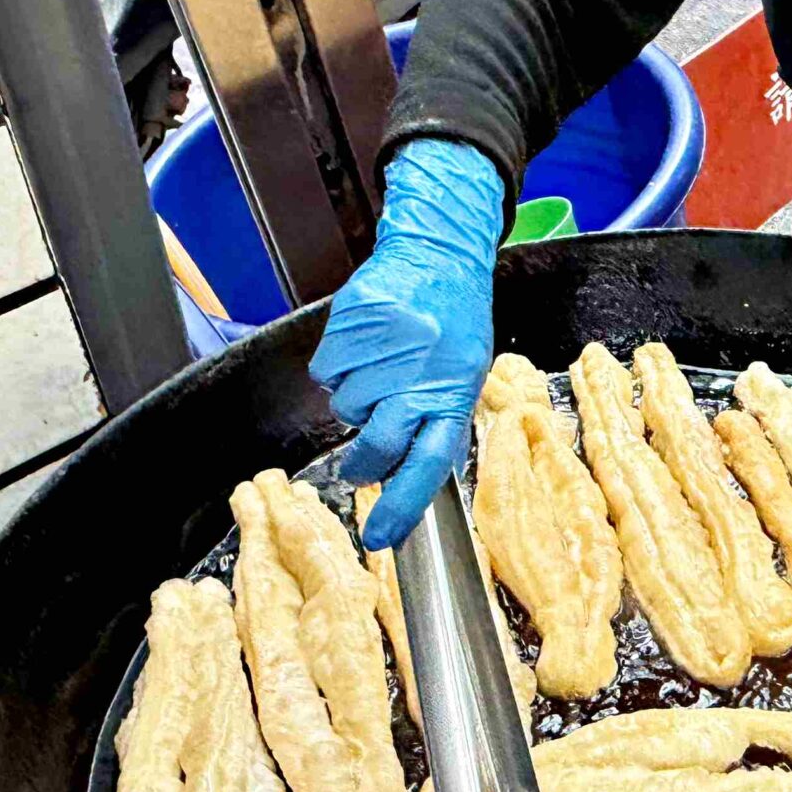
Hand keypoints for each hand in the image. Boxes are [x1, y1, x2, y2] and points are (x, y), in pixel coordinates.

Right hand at [307, 140, 503, 549]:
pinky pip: (327, 371)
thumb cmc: (455, 320)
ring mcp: (386, 347)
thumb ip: (436, 418)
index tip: (379, 538)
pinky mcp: (355, 322)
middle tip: (361, 464)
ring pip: (346, 406)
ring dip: (355, 398)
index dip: (401, 505)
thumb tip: (404, 471)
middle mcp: (419, 372)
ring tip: (380, 368)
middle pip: (377, 443)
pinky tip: (363, 347)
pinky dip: (337, 367)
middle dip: (363, 462)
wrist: (440, 253)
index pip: (428, 462)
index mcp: (454, 392)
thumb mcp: (464, 373)